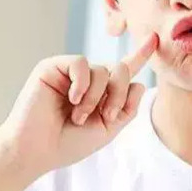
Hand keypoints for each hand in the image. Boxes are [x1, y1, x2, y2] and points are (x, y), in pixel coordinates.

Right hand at [0, 32, 158, 179]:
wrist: (37, 151)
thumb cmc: (69, 143)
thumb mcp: (108, 129)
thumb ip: (127, 108)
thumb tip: (138, 82)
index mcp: (100, 94)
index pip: (123, 71)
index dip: (139, 55)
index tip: (155, 39)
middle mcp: (87, 80)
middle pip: (120, 70)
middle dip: (119, 94)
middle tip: (106, 116)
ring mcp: (70, 73)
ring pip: (103, 69)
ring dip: (97, 97)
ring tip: (79, 117)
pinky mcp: (52, 67)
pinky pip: (81, 63)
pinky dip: (82, 84)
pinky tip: (72, 100)